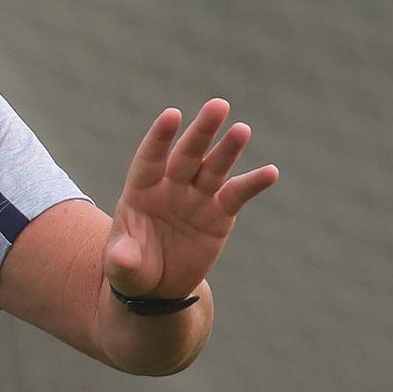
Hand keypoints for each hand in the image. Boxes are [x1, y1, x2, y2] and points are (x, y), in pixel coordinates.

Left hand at [104, 98, 278, 299]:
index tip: (173, 115)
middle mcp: (170, 187)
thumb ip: (122, 259)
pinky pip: (236, 195)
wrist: (157, 286)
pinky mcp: (219, 215)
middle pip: (187, 154)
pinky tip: (270, 172)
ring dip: (228, 149)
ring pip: (213, 168)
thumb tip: (123, 256)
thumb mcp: (122, 268)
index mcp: (141, 190)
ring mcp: (196, 198)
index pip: (150, 158)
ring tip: (242, 129)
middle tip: (218, 105)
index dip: (160, 137)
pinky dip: (253, 184)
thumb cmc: (132, 268)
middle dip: (202, 131)